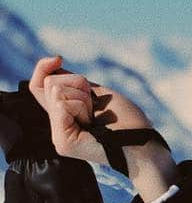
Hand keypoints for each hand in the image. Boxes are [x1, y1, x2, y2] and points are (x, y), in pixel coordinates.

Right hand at [29, 56, 146, 164]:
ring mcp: (59, 137)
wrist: (142, 144)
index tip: (58, 57)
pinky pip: (61, 103)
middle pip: (49, 83)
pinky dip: (81, 105)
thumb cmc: (128, 122)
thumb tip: (52, 65)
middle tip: (96, 107)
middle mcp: (58, 128)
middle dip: (77, 84)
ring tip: (97, 117)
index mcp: (64, 117)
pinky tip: (93, 122)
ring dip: (83, 96)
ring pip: (55, 90)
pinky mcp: (63, 143)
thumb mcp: (96, 93)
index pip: (37, 86)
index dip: (43, 67)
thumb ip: (71, 83)